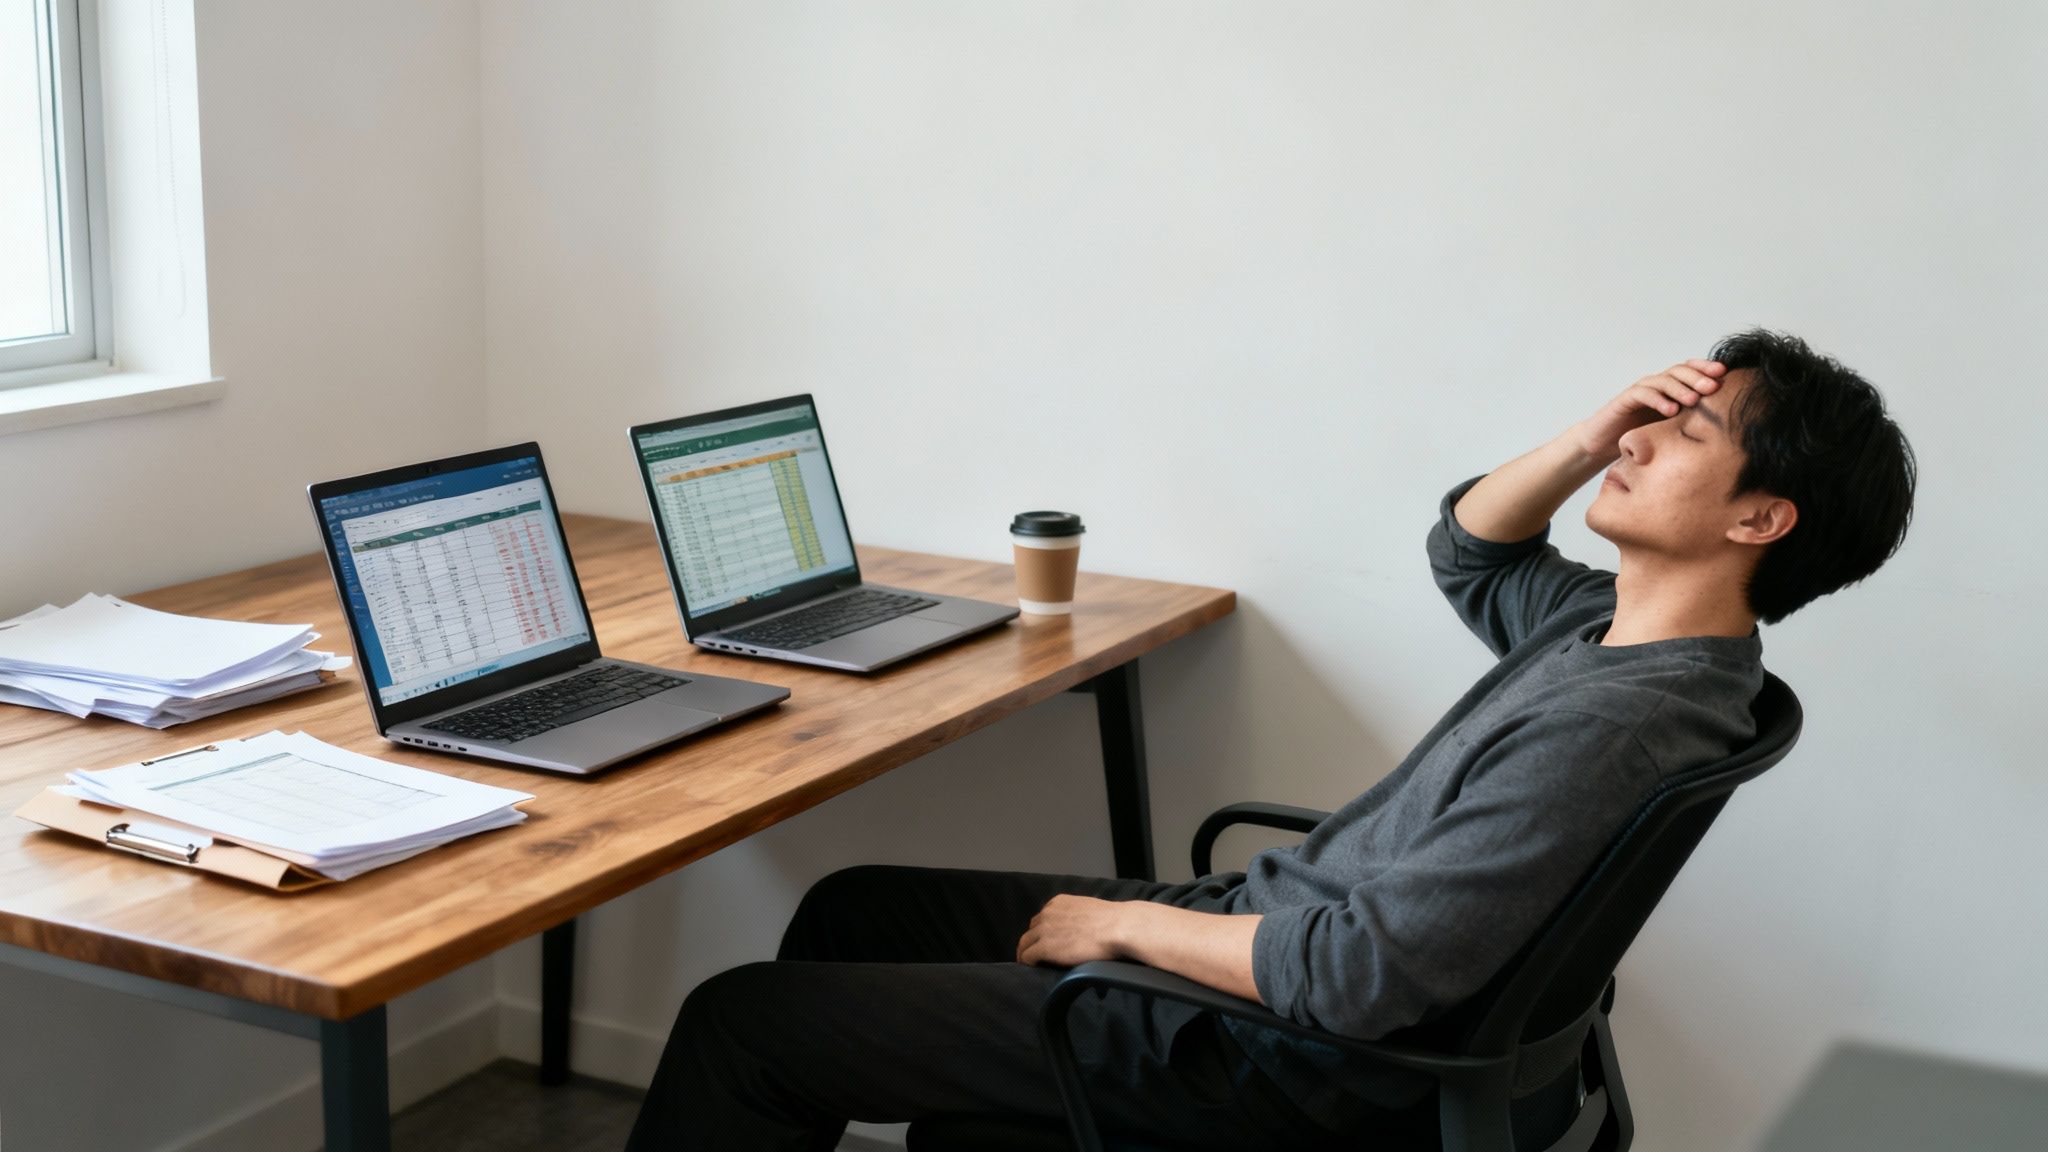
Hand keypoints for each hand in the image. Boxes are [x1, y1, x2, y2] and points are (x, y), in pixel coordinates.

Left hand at [1016, 894, 1142, 967]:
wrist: (1117, 928)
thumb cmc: (1113, 920)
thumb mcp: (1089, 910)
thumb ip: (1077, 916)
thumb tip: (1081, 928)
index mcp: (1058, 902)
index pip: (1042, 918)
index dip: (1041, 932)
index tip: (1044, 942)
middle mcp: (1047, 913)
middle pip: (1031, 930)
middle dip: (1032, 942)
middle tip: (1034, 956)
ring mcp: (1044, 930)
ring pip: (1025, 943)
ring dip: (1026, 954)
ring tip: (1031, 965)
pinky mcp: (1045, 947)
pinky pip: (1027, 957)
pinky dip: (1027, 963)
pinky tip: (1033, 969)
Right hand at [1571, 360, 1724, 463]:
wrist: (1604, 443)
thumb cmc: (1642, 437)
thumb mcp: (1672, 428)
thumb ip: (1692, 421)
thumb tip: (1727, 423)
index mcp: (1670, 389)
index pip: (1691, 371)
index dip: (1707, 369)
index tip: (1727, 375)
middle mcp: (1656, 385)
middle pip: (1680, 371)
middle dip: (1698, 377)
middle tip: (1714, 386)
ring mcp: (1641, 390)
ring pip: (1663, 380)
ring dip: (1681, 388)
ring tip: (1695, 399)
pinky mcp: (1625, 400)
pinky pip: (1643, 394)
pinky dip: (1658, 400)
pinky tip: (1671, 409)